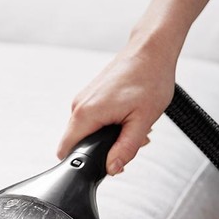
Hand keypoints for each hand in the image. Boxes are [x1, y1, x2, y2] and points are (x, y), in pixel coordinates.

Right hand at [56, 43, 177, 175]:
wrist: (151, 50)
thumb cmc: (150, 78)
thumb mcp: (142, 121)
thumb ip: (125, 148)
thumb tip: (112, 168)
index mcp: (87, 112)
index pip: (67, 150)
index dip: (85, 163)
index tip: (107, 161)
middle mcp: (79, 105)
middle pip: (78, 143)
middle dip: (102, 149)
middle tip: (129, 140)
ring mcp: (84, 99)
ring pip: (87, 132)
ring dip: (108, 136)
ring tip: (132, 125)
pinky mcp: (90, 95)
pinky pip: (92, 119)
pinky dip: (108, 124)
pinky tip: (128, 116)